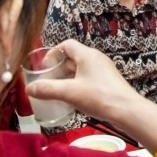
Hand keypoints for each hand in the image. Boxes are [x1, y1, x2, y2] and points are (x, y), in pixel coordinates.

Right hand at [24, 39, 148, 125]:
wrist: (127, 111)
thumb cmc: (99, 97)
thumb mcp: (69, 93)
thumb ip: (48, 89)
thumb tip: (28, 89)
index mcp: (87, 55)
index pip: (66, 45)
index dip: (53, 53)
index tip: (44, 66)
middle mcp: (96, 59)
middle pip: (73, 57)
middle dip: (58, 68)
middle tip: (47, 80)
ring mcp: (104, 71)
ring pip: (81, 69)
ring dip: (68, 77)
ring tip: (57, 90)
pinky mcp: (109, 83)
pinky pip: (89, 79)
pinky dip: (78, 84)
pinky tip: (73, 98)